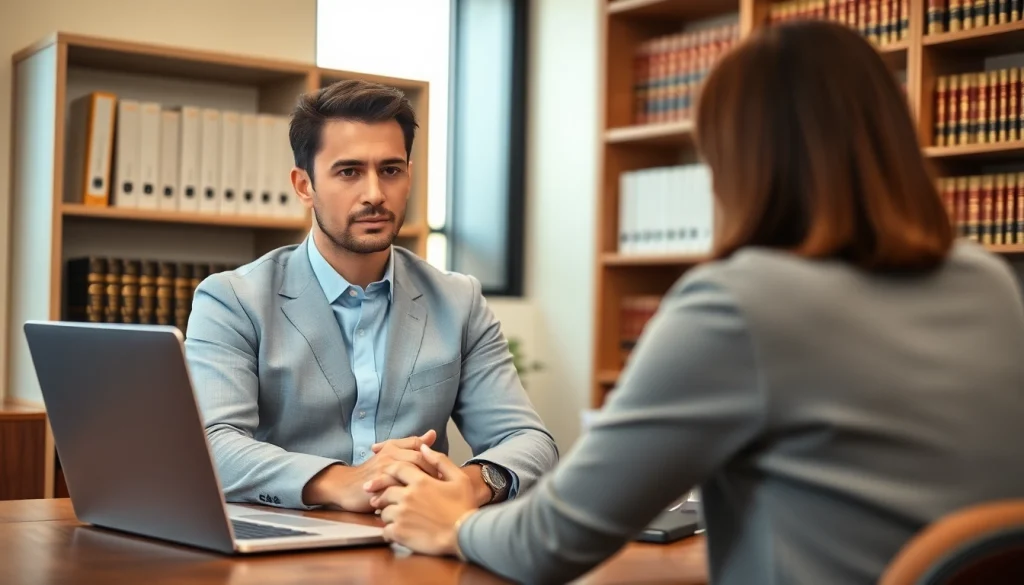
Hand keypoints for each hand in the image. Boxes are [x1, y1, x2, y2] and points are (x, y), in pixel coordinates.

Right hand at [302, 430, 438, 512]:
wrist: (345, 486)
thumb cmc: (372, 473)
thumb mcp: (392, 456)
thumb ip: (411, 445)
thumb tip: (432, 434)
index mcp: (394, 446)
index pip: (421, 447)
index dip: (435, 460)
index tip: (444, 474)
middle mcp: (390, 454)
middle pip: (420, 459)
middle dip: (434, 472)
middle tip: (444, 486)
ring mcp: (384, 469)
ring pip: (411, 472)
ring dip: (425, 484)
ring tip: (434, 495)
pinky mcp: (378, 484)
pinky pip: (398, 488)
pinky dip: (409, 495)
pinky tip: (418, 503)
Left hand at [373, 444, 478, 556]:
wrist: (465, 535)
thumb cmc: (464, 507)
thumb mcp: (459, 478)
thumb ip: (440, 460)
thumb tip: (424, 447)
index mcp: (420, 481)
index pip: (397, 469)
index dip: (390, 471)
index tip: (387, 476)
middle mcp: (408, 496)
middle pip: (385, 490)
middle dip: (383, 494)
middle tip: (381, 500)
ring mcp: (402, 514)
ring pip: (384, 511)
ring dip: (386, 513)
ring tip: (393, 518)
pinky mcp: (400, 533)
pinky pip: (385, 530)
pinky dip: (389, 530)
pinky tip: (396, 532)